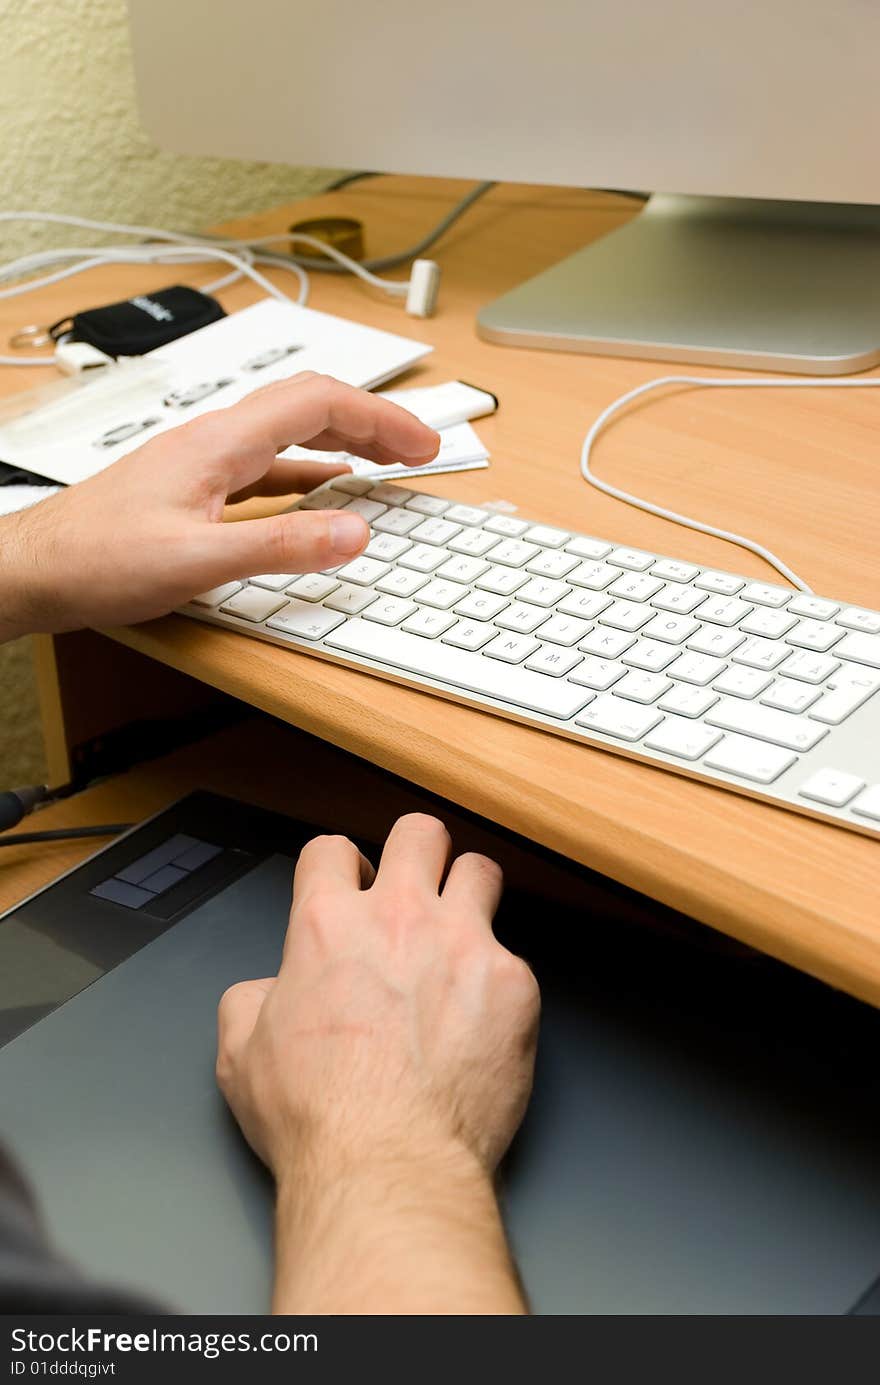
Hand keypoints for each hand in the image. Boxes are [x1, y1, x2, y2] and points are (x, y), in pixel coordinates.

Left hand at [0, 372, 438, 639]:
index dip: (382, 418)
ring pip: (290, 432)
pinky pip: (269, 465)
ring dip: (345, 441)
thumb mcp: (199, 561)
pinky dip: (310, 471)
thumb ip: (282, 546)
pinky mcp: (195, 487)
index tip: (424, 444)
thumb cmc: (96, 558)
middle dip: (373, 420)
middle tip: (420, 449)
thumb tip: (354, 533)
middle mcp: (214, 440)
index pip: (319, 402)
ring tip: (386, 461)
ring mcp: (204, 461)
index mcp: (221, 443)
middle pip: (310, 406)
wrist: (35, 569)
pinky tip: (323, 490)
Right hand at [217, 813, 539, 1179]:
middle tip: (417, 884)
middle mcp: (399, 918)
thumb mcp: (240, 1054)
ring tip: (463, 929)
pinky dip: (497, 978)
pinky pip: (512, 955)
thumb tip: (267, 992)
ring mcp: (463, 944)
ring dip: (469, 893)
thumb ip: (251, 1000)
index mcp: (327, 925)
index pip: (333, 849)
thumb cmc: (319, 1120)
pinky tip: (483, 1013)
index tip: (352, 885)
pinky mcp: (512, 983)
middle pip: (419, 832)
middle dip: (416, 853)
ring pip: (480, 871)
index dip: (340, 866)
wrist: (387, 1164)